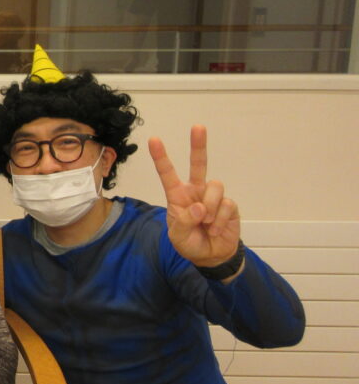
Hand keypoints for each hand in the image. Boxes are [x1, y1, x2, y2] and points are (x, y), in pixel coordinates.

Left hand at [149, 125, 239, 266]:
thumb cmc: (189, 243)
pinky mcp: (229, 205)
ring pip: (215, 187)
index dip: (161, 157)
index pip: (168, 174)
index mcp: (177, 196)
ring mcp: (213, 196)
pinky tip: (215, 229)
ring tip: (206, 224)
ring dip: (210, 208)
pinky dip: (220, 220)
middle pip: (199, 164)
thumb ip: (184, 222)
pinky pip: (227, 205)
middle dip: (198, 145)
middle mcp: (195, 191)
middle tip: (198, 127)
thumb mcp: (178, 237)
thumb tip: (199, 207)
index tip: (153, 140)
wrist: (211, 256)